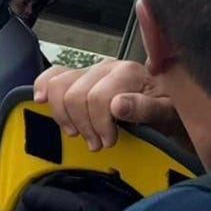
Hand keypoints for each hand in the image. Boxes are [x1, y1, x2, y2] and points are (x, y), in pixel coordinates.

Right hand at [34, 59, 178, 151]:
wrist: (170, 103)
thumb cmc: (169, 110)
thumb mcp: (167, 113)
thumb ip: (144, 108)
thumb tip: (117, 105)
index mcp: (127, 72)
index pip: (97, 98)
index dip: (99, 125)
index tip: (108, 141)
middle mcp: (106, 66)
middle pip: (75, 95)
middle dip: (83, 124)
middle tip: (97, 143)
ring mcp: (91, 70)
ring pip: (58, 85)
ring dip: (63, 115)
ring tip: (78, 132)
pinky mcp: (81, 77)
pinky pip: (53, 75)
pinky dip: (43, 87)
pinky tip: (41, 100)